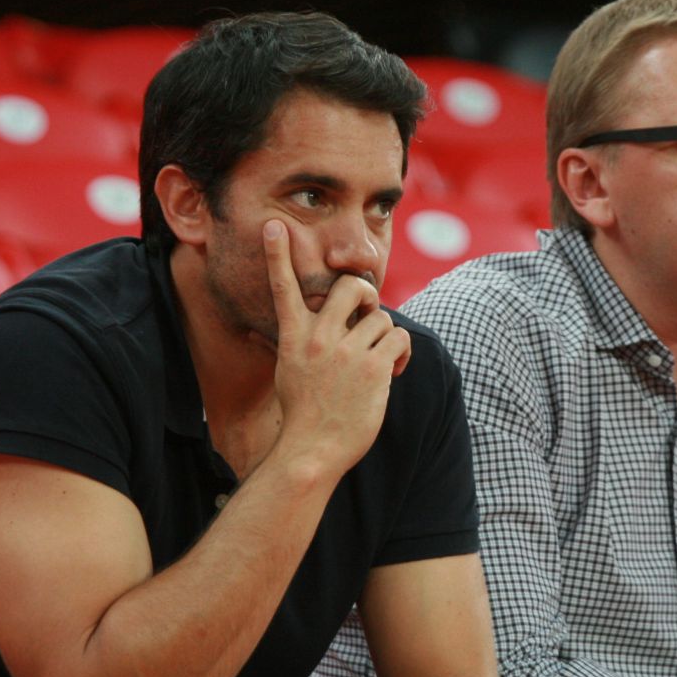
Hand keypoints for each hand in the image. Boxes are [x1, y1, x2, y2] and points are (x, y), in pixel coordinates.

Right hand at [263, 218, 410, 477]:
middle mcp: (318, 339)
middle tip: (370, 312)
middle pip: (353, 287)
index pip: (282, 288)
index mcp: (293, 338)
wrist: (312, 451)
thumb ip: (304, 343)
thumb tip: (308, 328)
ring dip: (386, 336)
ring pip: (383, 318)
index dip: (278, 254)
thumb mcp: (290, 371)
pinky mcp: (372, 369)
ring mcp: (346, 353)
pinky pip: (399, 338)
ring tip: (379, 360)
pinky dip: (402, 352)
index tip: (274, 225)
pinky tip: (394, 370)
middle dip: (368, 293)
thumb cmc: (303, 415)